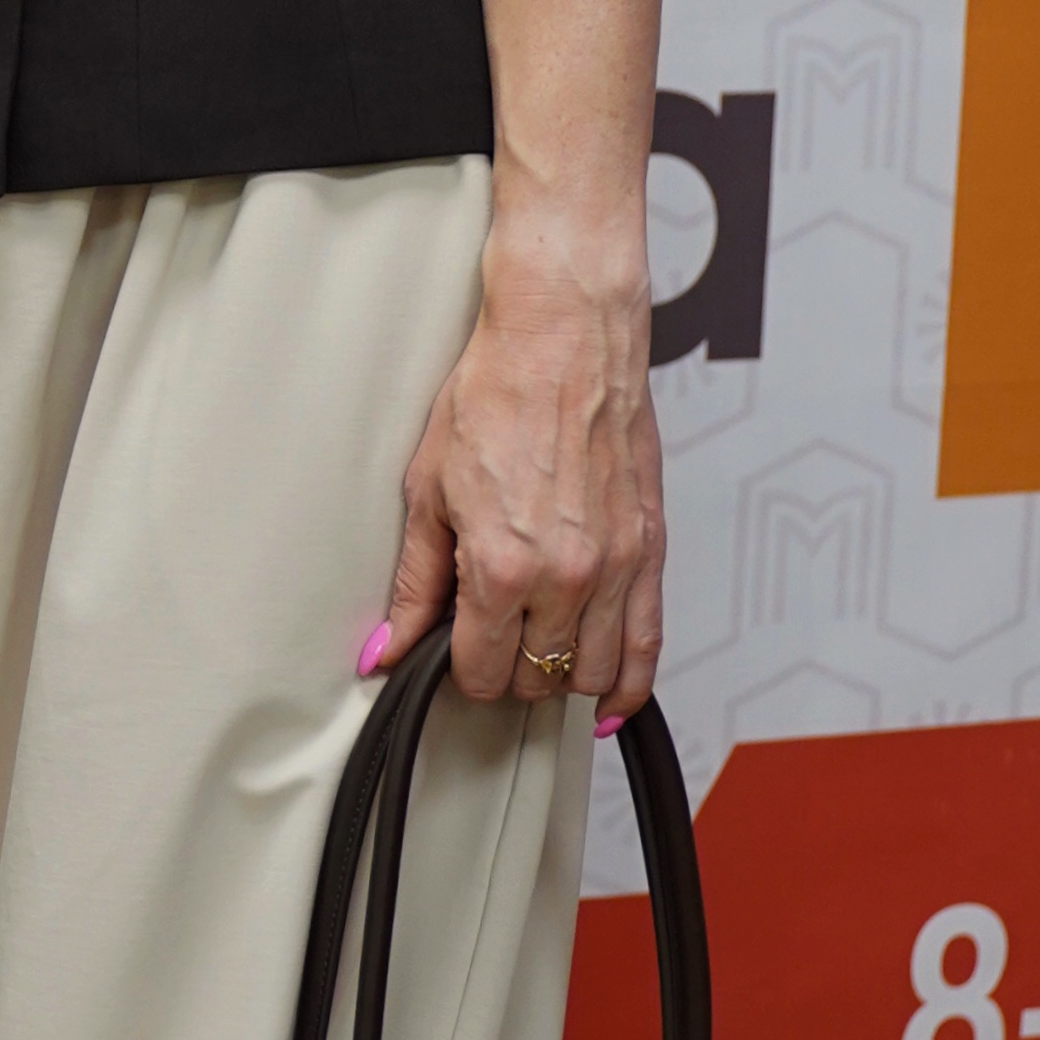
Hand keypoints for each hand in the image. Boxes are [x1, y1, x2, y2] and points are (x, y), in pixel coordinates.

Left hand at [371, 227, 662, 720]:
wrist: (563, 339)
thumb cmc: (499, 393)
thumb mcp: (429, 491)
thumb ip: (414, 583)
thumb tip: (389, 645)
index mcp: (503, 566)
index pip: (483, 671)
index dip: (460, 671)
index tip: (453, 654)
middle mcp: (567, 575)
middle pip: (537, 678)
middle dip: (508, 670)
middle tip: (490, 639)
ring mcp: (617, 566)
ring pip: (593, 673)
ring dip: (561, 675)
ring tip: (537, 653)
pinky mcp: (650, 550)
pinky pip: (650, 644)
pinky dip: (631, 684)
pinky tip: (611, 700)